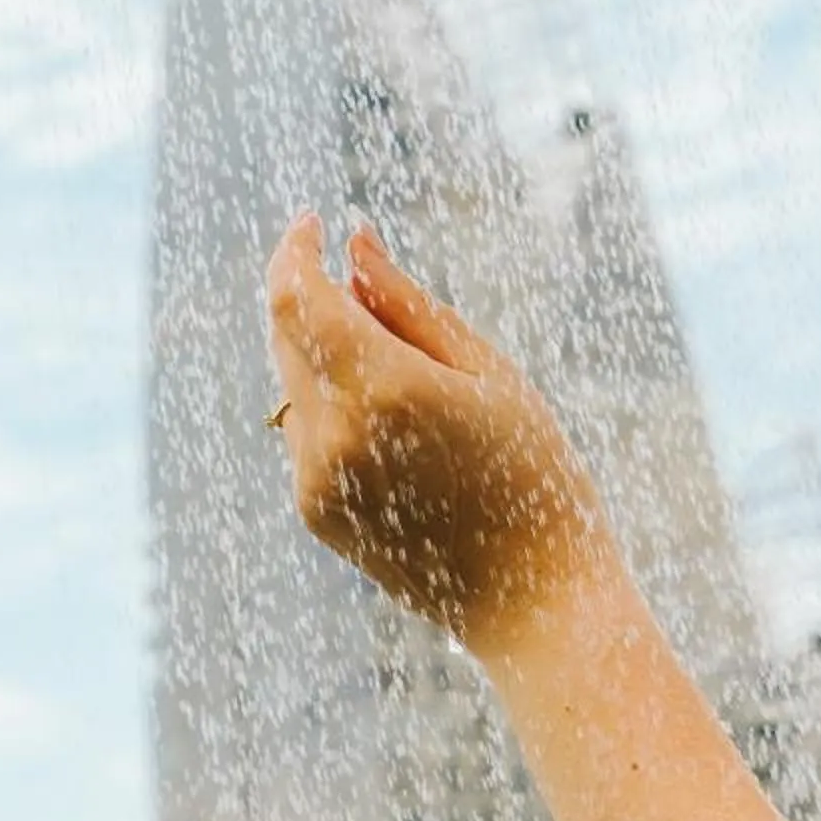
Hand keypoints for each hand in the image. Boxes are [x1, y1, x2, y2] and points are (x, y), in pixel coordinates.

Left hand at [266, 215, 621, 659]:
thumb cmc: (533, 473)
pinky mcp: (313, 510)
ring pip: (291, 383)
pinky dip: (334, 407)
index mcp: (384, 390)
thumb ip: (407, 304)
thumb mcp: (486, 372)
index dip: (296, 249)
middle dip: (315, 297)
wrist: (531, 597)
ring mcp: (316, 479)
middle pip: (287, 334)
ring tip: (415, 385)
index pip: (298, 297)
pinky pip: (304, 431)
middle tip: (375, 291)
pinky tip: (405, 438)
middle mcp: (334, 435)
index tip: (313, 222)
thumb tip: (353, 245)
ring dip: (327, 355)